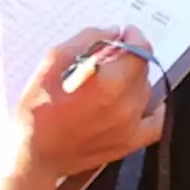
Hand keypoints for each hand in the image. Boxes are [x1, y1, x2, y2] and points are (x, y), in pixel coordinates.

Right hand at [15, 26, 162, 179]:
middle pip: (143, 68)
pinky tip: (140, 101)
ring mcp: (130, 125)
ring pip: (146, 89)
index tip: (127, 33)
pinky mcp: (129, 142)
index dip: (135, 37)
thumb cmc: (37, 111)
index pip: (140, 50)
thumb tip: (112, 32)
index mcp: (108, 83)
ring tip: (113, 81)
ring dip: (134, 79)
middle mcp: (125, 104)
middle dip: (130, 57)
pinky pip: (156, 121)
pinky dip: (153, 107)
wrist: (34, 157)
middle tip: (112, 56)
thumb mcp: (52, 64)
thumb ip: (85, 41)